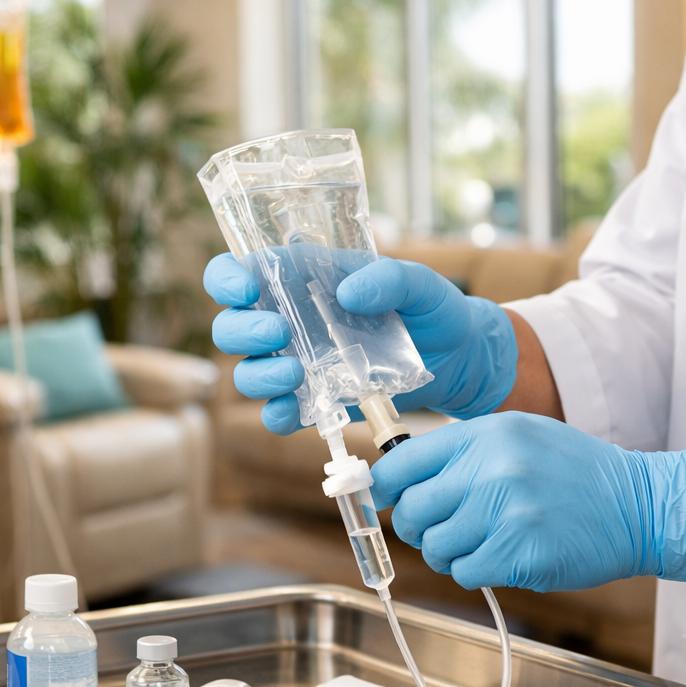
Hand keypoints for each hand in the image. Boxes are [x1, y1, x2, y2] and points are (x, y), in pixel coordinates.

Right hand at [205, 253, 518, 434]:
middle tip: (279, 331)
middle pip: (230, 326)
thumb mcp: (420, 284)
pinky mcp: (314, 402)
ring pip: (246, 372)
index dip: (227, 278)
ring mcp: (297, 364)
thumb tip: (349, 293)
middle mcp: (288, 321)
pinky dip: (278, 415)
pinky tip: (296, 410)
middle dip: (242, 330)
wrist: (458, 359)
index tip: (246, 289)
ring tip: (295, 374)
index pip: (237, 272)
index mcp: (300, 279)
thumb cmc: (432, 309)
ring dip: (258, 375)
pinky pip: (278, 413)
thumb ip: (389, 279)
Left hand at [369, 413, 685, 591]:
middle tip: (438, 528)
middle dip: (416, 527)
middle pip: (411, 511)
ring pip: (434, 547)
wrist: (637, 505)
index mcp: (484, 435)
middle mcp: (489, 470)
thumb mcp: (517, 436)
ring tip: (477, 543)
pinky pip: (465, 572)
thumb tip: (397, 479)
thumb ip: (461, 452)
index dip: (380, 487)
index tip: (376, 499)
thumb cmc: (572, 471)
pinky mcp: (518, 554)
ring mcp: (504, 513)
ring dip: (447, 553)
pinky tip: (499, 556)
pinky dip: (474, 570)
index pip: (402, 463)